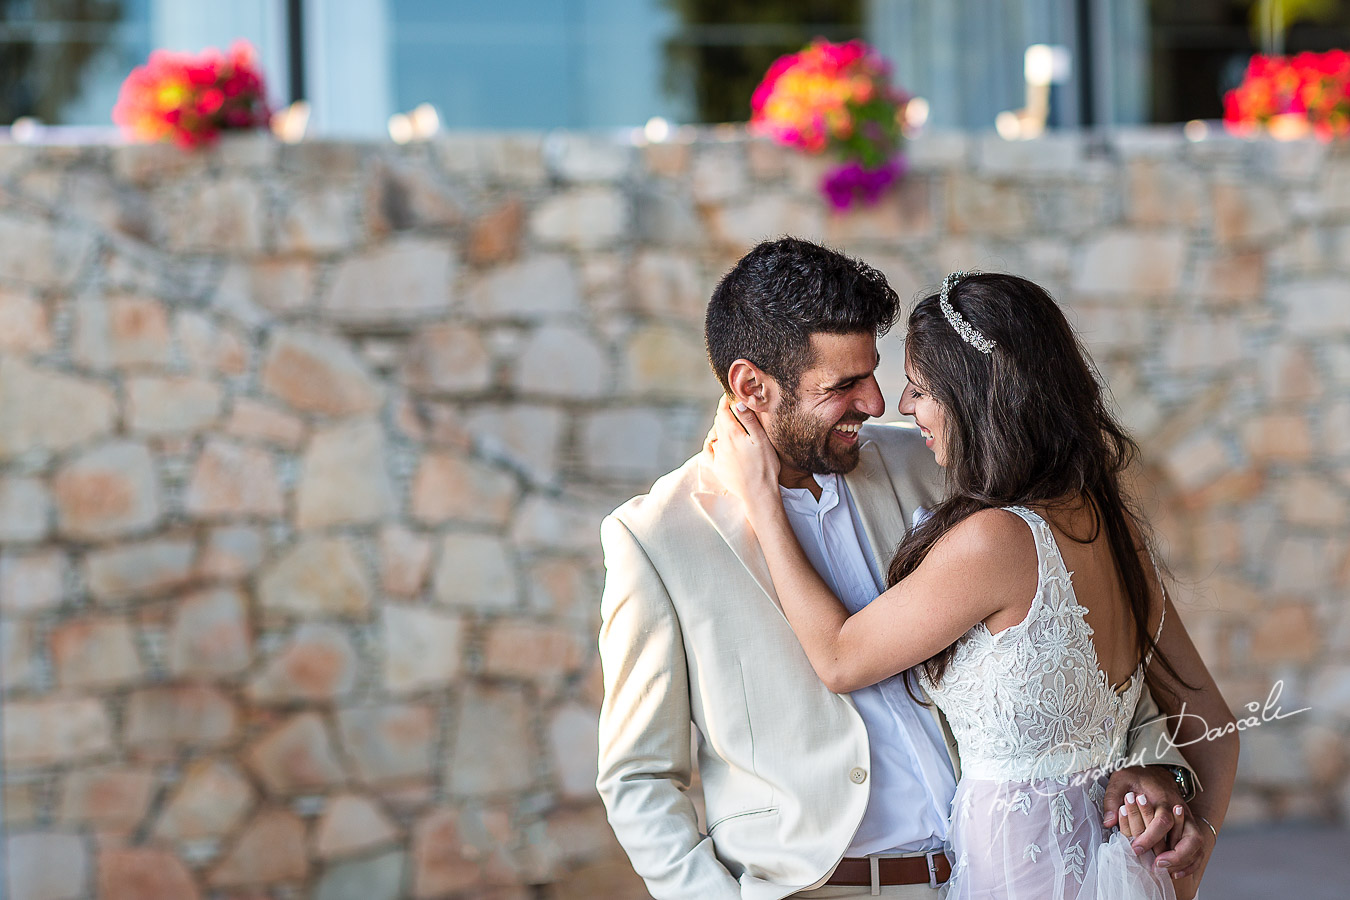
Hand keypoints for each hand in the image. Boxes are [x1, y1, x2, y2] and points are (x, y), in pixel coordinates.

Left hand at [708, 396, 780, 516]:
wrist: (758, 493)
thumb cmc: (764, 466)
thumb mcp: (761, 440)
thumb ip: (749, 421)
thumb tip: (737, 403)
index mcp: (732, 435)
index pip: (722, 412)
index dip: (724, 401)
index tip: (729, 394)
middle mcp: (721, 444)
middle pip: (718, 422)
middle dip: (723, 412)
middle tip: (731, 406)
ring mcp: (718, 457)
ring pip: (714, 435)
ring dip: (719, 426)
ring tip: (727, 422)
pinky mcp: (717, 468)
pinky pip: (709, 451)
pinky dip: (711, 442)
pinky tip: (714, 441)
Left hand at [1103, 766, 1209, 878]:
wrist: (1155, 769)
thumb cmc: (1135, 776)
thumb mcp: (1120, 780)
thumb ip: (1112, 799)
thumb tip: (1109, 822)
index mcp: (1163, 799)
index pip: (1162, 821)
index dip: (1150, 837)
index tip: (1136, 849)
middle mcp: (1180, 810)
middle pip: (1189, 836)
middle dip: (1176, 855)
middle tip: (1157, 866)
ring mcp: (1188, 819)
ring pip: (1197, 844)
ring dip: (1185, 861)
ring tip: (1167, 872)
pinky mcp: (1190, 826)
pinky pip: (1198, 848)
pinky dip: (1190, 862)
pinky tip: (1176, 872)